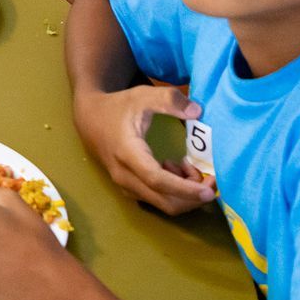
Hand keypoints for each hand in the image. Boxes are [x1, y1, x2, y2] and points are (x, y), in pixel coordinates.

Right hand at [74, 84, 214, 215]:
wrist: (89, 118)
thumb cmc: (117, 107)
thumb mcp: (142, 95)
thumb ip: (169, 99)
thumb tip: (196, 112)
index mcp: (128, 154)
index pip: (157, 180)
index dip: (185, 188)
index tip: (209, 190)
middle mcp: (124, 176)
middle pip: (165, 201)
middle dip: (193, 196)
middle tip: (211, 178)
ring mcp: (125, 185)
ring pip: (162, 204)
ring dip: (184, 194)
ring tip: (188, 168)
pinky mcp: (129, 189)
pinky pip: (156, 200)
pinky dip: (174, 192)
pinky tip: (173, 169)